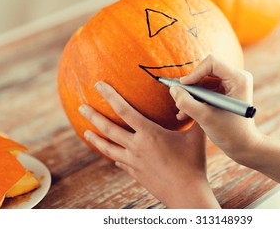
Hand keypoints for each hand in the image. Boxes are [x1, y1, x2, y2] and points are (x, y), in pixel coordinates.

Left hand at [78, 81, 219, 207]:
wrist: (186, 194)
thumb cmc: (194, 164)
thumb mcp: (197, 136)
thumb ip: (195, 115)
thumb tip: (195, 98)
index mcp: (149, 134)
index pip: (124, 110)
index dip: (110, 95)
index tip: (98, 85)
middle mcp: (136, 147)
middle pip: (109, 129)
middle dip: (93, 116)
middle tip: (81, 106)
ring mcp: (133, 162)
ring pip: (108, 148)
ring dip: (95, 138)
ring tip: (86, 131)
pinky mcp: (135, 173)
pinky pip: (119, 162)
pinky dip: (113, 156)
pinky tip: (112, 157)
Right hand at [170, 55, 263, 164]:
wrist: (244, 146)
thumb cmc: (230, 133)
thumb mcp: (205, 118)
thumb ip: (186, 103)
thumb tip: (173, 89)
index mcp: (238, 79)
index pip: (211, 63)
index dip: (194, 73)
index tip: (182, 87)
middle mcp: (237, 77)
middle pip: (206, 70)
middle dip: (191, 87)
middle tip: (179, 99)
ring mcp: (231, 84)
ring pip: (203, 81)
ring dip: (191, 96)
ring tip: (182, 111)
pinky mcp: (226, 92)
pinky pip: (206, 89)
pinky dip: (196, 100)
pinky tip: (186, 113)